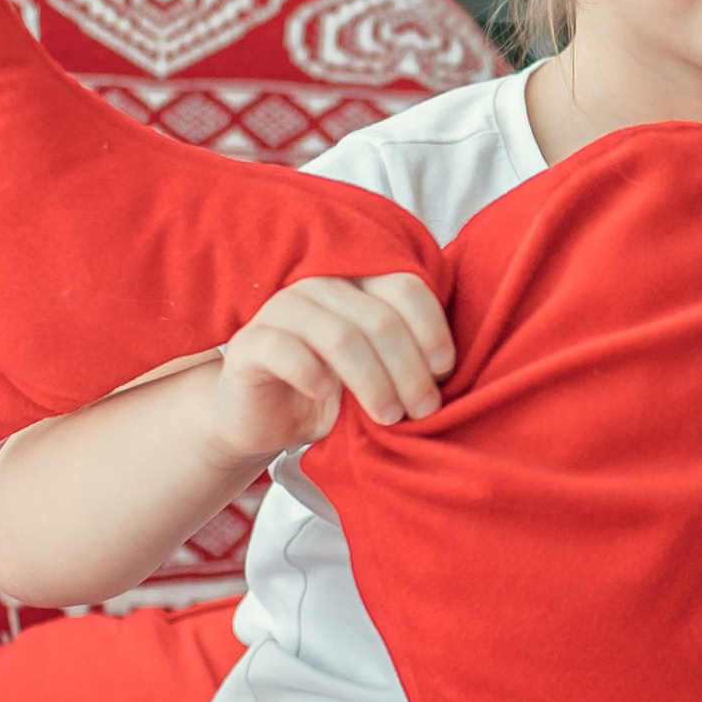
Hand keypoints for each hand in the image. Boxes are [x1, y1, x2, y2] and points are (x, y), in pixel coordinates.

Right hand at [205, 274, 455, 464]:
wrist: (264, 420)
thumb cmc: (331, 392)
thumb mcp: (378, 371)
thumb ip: (407, 355)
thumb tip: (452, 370)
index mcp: (358, 282)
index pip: (406, 287)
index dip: (432, 329)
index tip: (445, 372)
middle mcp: (321, 286)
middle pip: (380, 318)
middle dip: (410, 369)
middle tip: (423, 409)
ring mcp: (281, 309)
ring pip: (340, 336)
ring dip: (374, 381)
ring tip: (389, 416)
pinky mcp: (249, 343)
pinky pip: (287, 350)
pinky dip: (314, 375)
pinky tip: (326, 396)